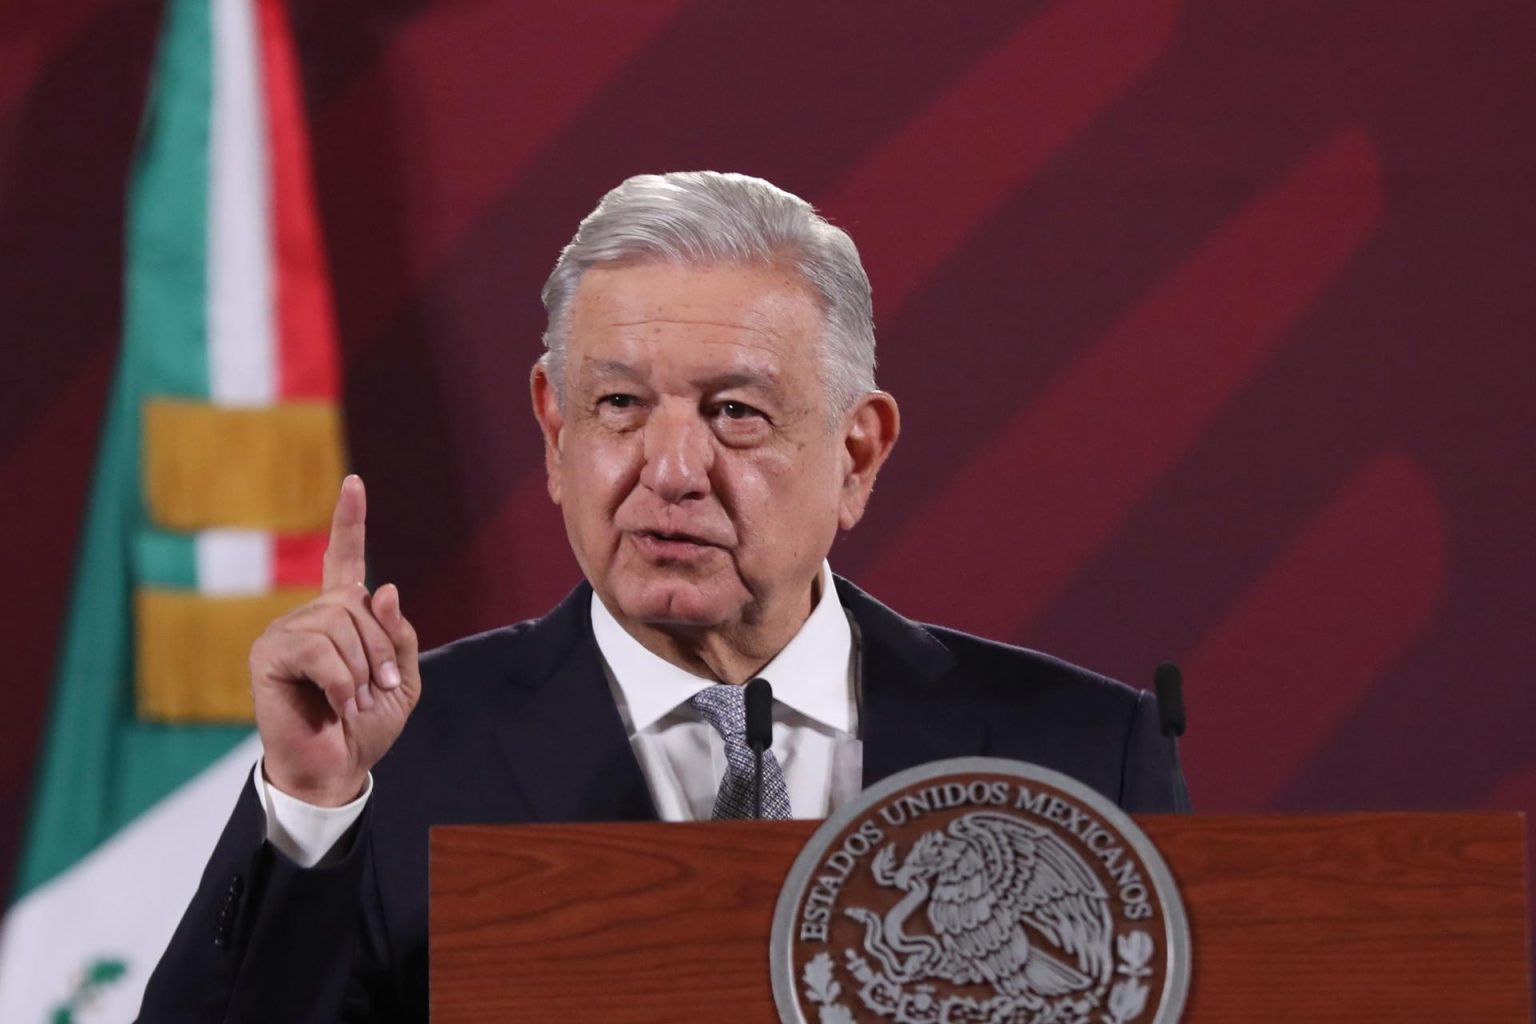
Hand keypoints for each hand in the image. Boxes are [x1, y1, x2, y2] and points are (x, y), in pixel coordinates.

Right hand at [251, 475, 420, 805]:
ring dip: (360, 670)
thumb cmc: (366, 726)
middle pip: (357, 603)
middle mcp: (309, 616)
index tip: (355, 483)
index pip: (343, 559)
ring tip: (352, 700)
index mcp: (340, 617)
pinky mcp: (267, 655)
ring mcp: (285, 632)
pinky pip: (318, 650)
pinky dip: (340, 680)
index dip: (349, 521)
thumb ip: (398, 636)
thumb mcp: (401, 679)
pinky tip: (336, 703)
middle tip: (375, 688)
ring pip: (339, 625)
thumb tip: (383, 589)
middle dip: (379, 650)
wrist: (336, 769)